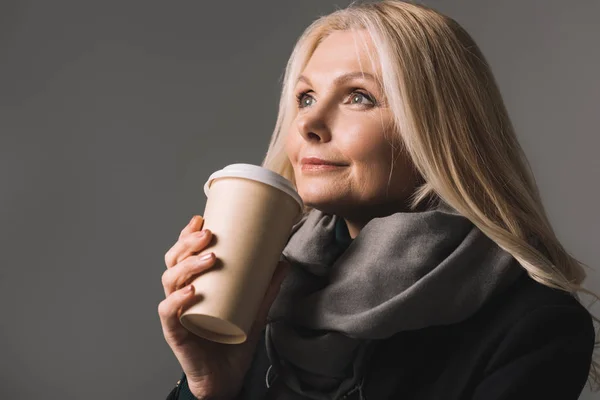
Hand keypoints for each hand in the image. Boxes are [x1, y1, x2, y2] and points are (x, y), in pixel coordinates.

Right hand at [158, 215, 288, 398]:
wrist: (227, 377)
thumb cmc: (233, 339)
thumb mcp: (255, 308)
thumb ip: (267, 286)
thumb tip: (283, 261)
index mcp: (194, 284)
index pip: (183, 253)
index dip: (186, 234)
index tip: (201, 218)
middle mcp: (180, 295)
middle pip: (173, 261)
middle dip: (188, 243)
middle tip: (209, 234)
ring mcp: (176, 313)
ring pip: (170, 281)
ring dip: (188, 265)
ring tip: (210, 258)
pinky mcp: (176, 333)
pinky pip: (168, 313)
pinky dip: (177, 300)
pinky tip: (191, 291)